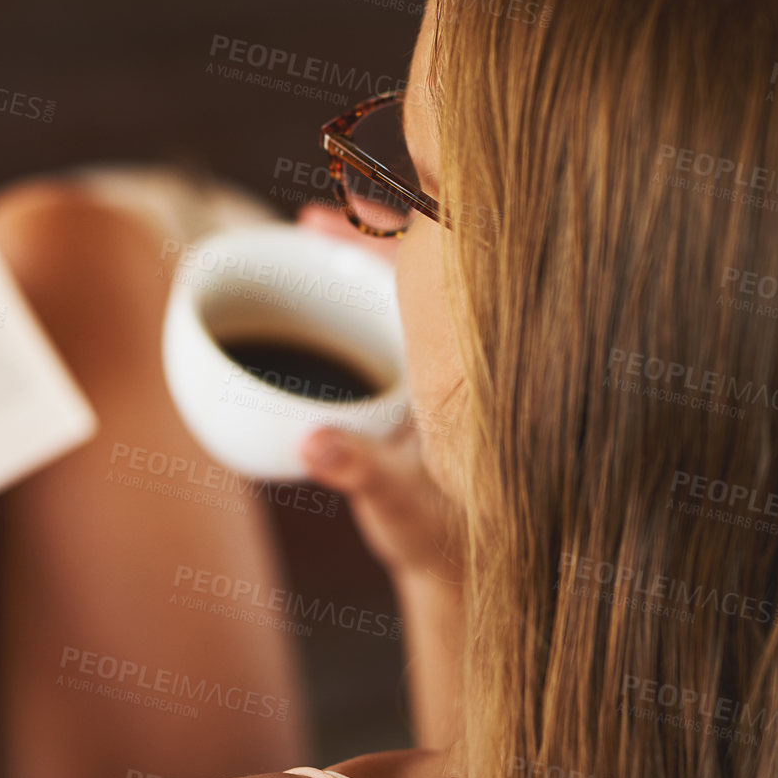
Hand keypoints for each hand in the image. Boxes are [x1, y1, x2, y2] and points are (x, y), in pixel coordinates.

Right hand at [294, 203, 461, 583]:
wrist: (457, 566)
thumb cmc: (441, 534)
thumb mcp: (402, 503)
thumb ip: (362, 473)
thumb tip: (314, 444)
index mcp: (466, 368)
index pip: (441, 281)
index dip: (403, 239)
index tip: (355, 212)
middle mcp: (456, 358)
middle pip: (419, 274)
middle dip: (368, 237)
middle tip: (313, 217)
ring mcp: (436, 367)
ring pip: (400, 293)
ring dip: (357, 261)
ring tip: (312, 229)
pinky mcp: (416, 382)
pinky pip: (386, 320)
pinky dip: (351, 296)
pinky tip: (321, 284)